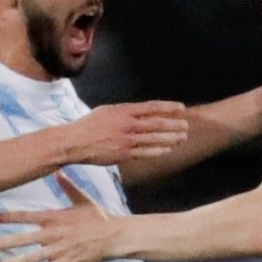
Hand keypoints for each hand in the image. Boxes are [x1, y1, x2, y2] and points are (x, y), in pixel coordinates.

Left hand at [0, 180, 120, 261]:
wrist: (114, 236)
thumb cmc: (98, 217)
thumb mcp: (82, 199)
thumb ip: (67, 187)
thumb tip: (58, 171)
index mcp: (54, 217)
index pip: (26, 216)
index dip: (9, 217)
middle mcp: (53, 234)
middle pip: (23, 239)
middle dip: (4, 242)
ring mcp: (58, 250)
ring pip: (31, 258)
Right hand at [64, 101, 189, 165]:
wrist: (75, 142)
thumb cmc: (89, 125)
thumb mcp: (107, 111)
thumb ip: (124, 112)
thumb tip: (138, 113)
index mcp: (124, 111)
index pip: (151, 107)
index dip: (168, 107)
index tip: (181, 108)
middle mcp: (127, 124)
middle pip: (157, 123)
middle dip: (174, 125)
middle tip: (186, 126)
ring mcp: (127, 140)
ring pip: (154, 138)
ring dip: (170, 138)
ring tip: (182, 138)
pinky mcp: (124, 154)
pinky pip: (145, 152)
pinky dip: (158, 150)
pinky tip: (168, 149)